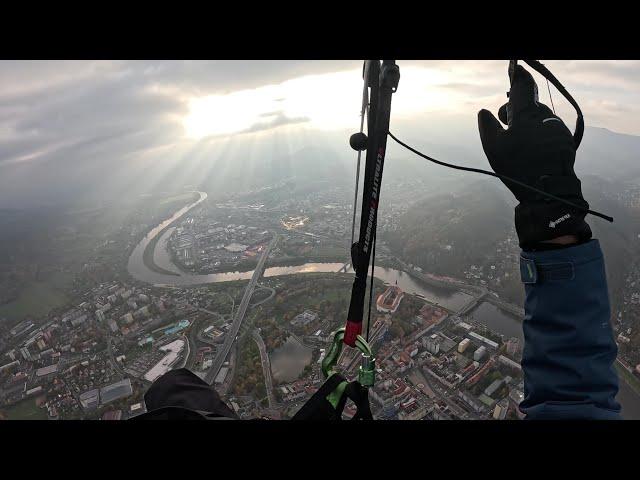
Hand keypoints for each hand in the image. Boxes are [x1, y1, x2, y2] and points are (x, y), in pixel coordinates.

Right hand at [477, 63, 591, 249]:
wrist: (549, 190)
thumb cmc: (518, 168)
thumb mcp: (494, 148)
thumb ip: (487, 126)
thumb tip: (483, 111)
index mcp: (526, 115)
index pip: (522, 87)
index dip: (517, 76)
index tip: (515, 66)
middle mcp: (545, 116)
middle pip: (529, 105)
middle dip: (517, 111)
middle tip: (506, 126)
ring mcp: (557, 128)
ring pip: (539, 118)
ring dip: (529, 124)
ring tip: (520, 144)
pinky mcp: (565, 140)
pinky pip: (549, 130)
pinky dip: (540, 134)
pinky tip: (534, 151)